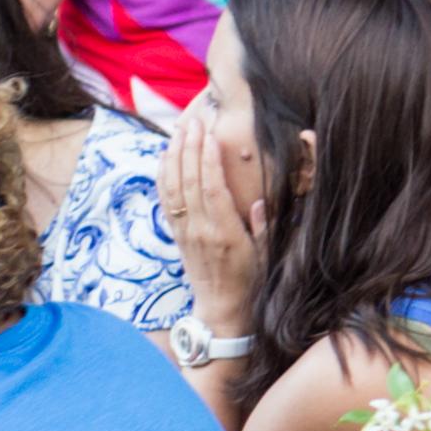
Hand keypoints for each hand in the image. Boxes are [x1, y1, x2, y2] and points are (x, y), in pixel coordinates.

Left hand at [172, 109, 275, 338]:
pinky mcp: (177, 234)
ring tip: (178, 131)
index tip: (210, 136)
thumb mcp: (266, 256)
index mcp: (225, 233)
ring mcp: (186, 231)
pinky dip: (163, 176)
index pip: (212, 189)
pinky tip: (165, 157)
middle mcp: (201, 230)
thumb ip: (265, 227)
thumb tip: (261, 200)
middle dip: (189, 149)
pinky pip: (166, 200)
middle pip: (189, 182)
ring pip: (173, 188)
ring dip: (174, 157)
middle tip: (193, 122)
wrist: (222, 308)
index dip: (209, 161)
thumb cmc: (251, 281)